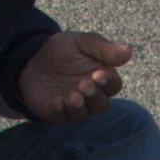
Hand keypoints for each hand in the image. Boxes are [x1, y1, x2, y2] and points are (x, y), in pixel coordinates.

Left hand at [18, 31, 134, 121]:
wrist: (31, 56)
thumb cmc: (63, 50)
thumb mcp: (83, 42)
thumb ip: (103, 49)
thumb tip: (128, 52)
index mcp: (101, 78)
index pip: (113, 85)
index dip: (108, 82)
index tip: (99, 74)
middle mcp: (90, 96)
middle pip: (101, 105)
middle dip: (95, 96)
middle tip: (85, 84)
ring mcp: (73, 106)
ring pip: (83, 114)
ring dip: (80, 106)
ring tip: (74, 95)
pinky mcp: (55, 112)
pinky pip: (61, 117)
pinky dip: (60, 111)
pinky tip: (58, 102)